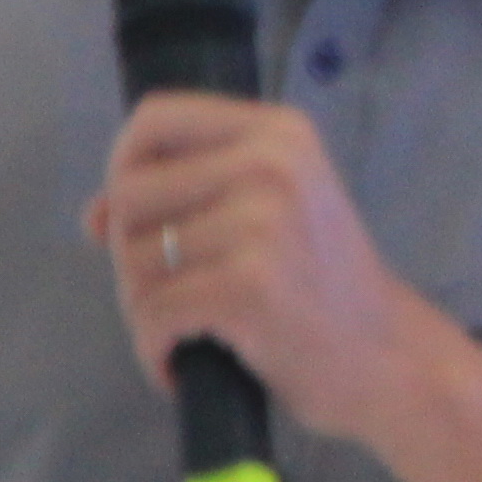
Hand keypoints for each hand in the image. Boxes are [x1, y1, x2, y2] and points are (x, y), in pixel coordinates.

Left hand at [81, 98, 437, 452]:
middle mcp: (271, 165)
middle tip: (169, 293)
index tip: (133, 217)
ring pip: (135, 262)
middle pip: (130, 194)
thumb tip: (93, 216)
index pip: (154, 118)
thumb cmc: (324, 287)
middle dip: (129, 255)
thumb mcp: (275, 212)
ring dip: (144, 310)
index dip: (122, 166)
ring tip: (187, 330)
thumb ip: (188, 197)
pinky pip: (153, 315)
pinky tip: (179, 364)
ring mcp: (261, 225)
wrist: (388, 358)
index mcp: (278, 133)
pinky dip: (154, 350)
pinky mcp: (247, 288)